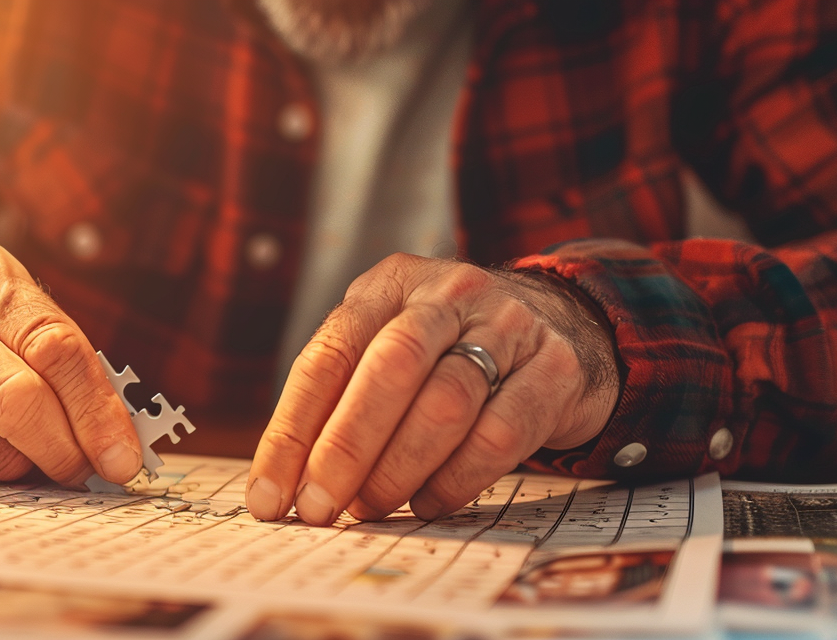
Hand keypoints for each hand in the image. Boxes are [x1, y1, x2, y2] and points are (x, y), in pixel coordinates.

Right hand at [0, 235, 140, 485]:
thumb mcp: (10, 297)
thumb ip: (60, 348)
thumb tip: (115, 435)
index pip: (50, 346)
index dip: (94, 407)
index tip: (123, 454)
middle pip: (15, 401)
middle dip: (68, 449)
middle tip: (96, 470)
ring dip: (33, 461)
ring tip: (38, 441)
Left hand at [249, 253, 619, 523]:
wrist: (567, 323)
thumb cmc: (453, 350)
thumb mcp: (393, 344)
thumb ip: (343, 394)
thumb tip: (285, 482)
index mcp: (392, 285)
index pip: (329, 354)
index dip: (292, 430)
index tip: (269, 495)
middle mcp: (450, 294)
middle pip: (389, 368)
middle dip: (345, 448)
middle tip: (319, 507)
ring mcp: (510, 325)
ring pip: (445, 403)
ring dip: (397, 470)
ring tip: (371, 508)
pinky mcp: (555, 369)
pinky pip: (500, 434)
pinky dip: (455, 479)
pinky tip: (428, 501)